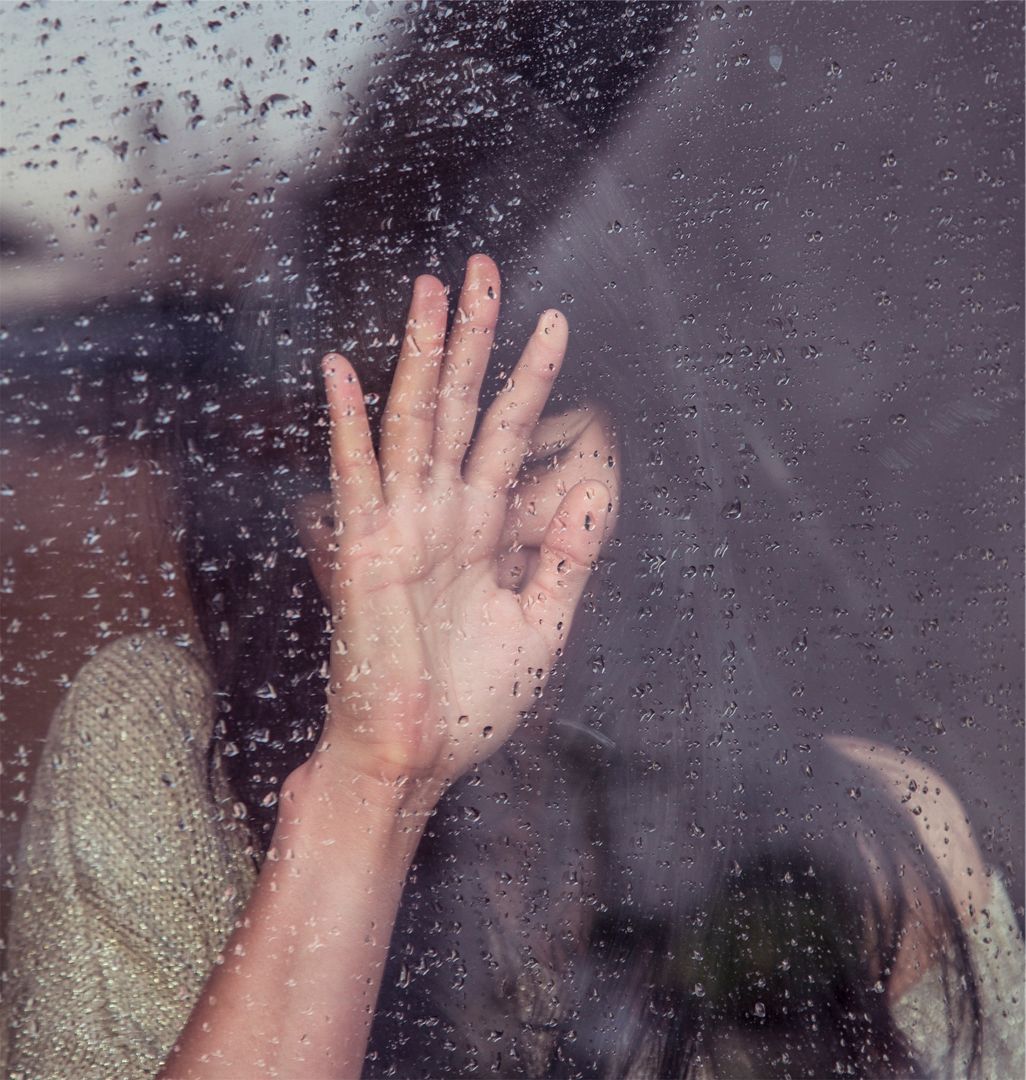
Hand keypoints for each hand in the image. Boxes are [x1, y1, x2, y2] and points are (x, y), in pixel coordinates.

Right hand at [295, 255, 613, 798]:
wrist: (417, 760)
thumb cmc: (469, 705)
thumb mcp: (540, 624)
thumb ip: (567, 555)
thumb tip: (594, 486)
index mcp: (480, 532)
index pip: (506, 435)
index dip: (530, 379)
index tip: (554, 324)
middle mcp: (440, 517)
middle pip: (458, 408)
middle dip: (474, 339)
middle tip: (484, 271)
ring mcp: (400, 529)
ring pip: (414, 424)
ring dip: (421, 357)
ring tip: (432, 290)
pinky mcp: (365, 553)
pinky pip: (357, 477)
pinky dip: (347, 423)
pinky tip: (342, 369)